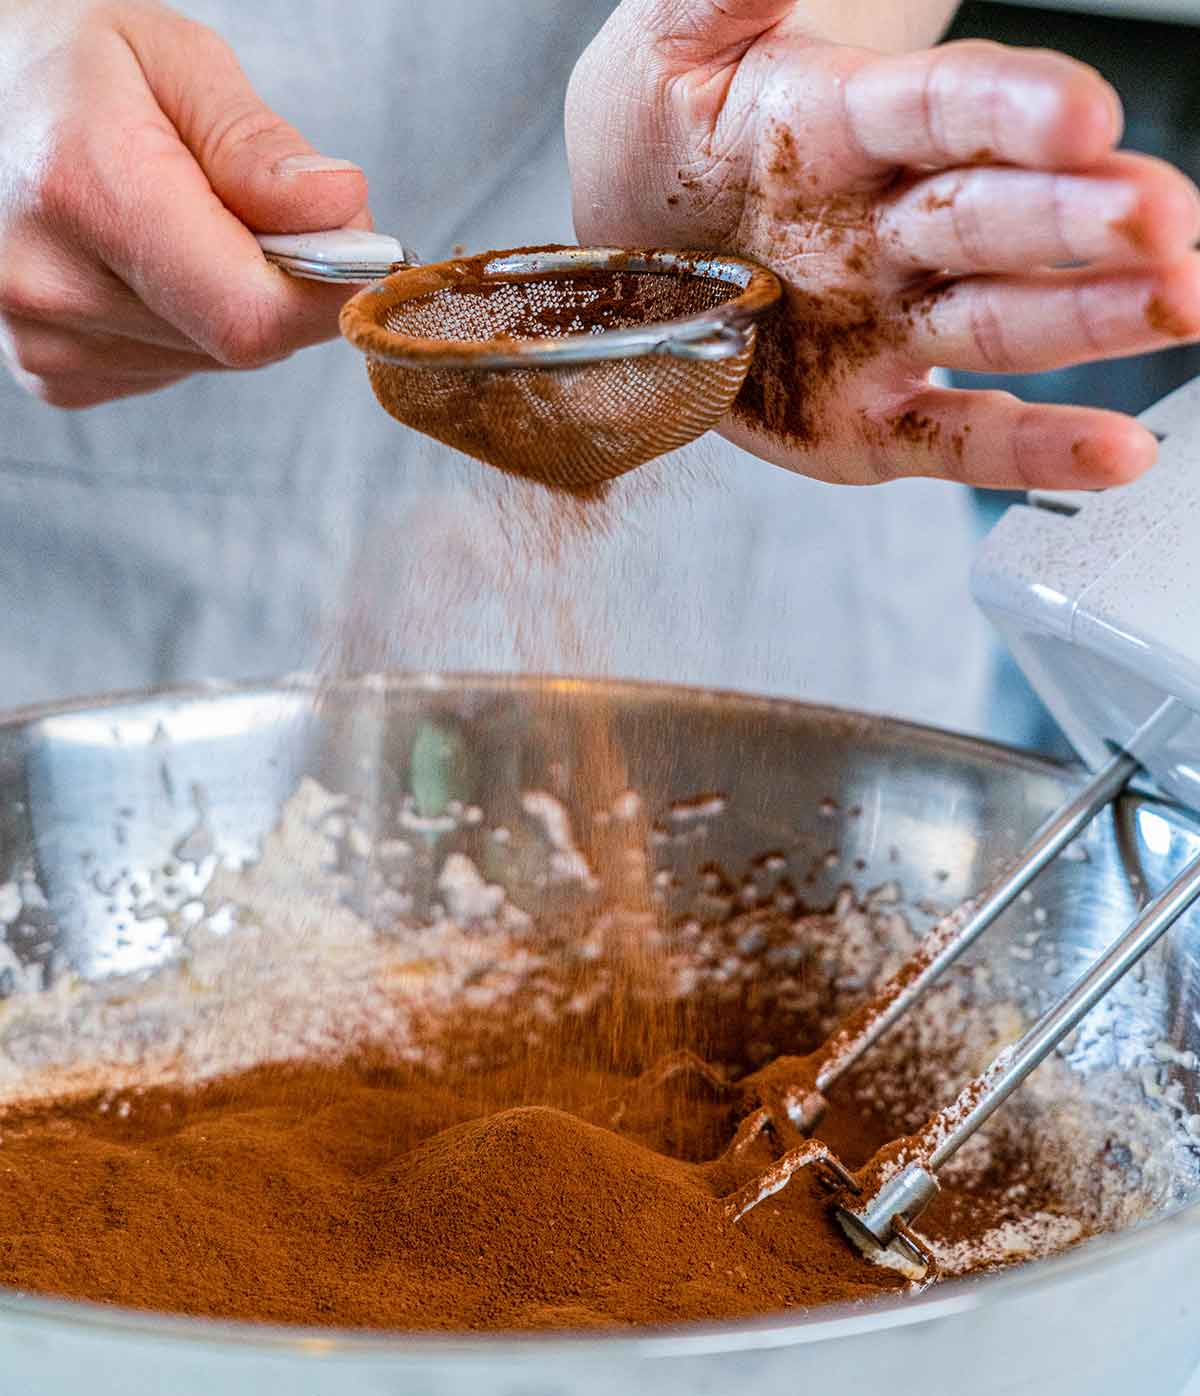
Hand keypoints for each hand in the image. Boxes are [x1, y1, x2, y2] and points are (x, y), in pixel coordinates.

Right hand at [0, 0, 368, 407]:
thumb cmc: (70, 68)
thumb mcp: (171, 57)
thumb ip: (256, 143)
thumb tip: (338, 208)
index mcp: (86, 190)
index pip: (253, 315)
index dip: (326, 294)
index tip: (353, 248)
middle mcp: (51, 284)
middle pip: (242, 339)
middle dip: (278, 281)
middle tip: (245, 207)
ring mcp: (43, 340)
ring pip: (212, 357)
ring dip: (227, 300)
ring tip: (171, 222)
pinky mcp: (52, 374)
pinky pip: (170, 369)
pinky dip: (182, 323)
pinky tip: (139, 262)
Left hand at [567, 1, 1199, 487]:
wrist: (647, 230)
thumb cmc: (673, 132)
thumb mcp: (674, 47)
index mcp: (845, 127)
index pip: (940, 112)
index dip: (1009, 112)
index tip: (1083, 116)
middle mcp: (887, 229)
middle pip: (993, 217)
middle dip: (1077, 219)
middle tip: (1163, 219)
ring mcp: (888, 325)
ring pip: (1000, 320)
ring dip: (1091, 319)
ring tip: (1180, 308)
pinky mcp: (872, 418)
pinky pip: (957, 435)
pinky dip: (1034, 448)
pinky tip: (1118, 452)